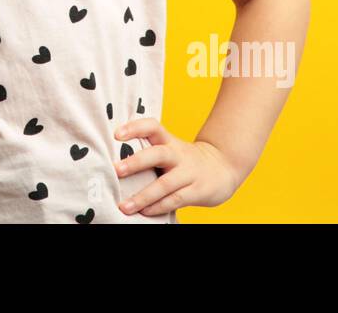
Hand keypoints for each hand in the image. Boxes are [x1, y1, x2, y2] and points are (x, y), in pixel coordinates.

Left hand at [112, 117, 241, 216]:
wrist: (224, 167)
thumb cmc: (185, 160)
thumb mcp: (170, 148)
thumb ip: (149, 151)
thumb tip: (113, 162)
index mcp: (169, 141)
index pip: (152, 126)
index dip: (135, 128)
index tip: (116, 134)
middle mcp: (178, 154)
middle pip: (157, 154)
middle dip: (136, 162)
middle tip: (116, 170)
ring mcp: (189, 173)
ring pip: (165, 183)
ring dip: (143, 196)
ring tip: (124, 206)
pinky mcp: (197, 191)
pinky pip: (175, 200)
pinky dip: (158, 207)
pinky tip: (144, 212)